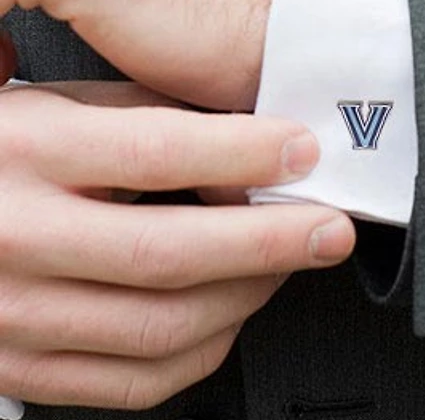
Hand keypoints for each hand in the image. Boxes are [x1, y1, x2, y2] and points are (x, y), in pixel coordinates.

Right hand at [0, 82, 354, 408]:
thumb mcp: (61, 104)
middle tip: (329, 229)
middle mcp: (12, 237)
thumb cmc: (4, 148)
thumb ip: (148, 114)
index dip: (243, 153)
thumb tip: (248, 134)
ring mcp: (11, 315)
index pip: (154, 154)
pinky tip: (232, 309)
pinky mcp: (19, 367)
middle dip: (268, 243)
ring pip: (159, 328)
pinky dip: (204, 349)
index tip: (302, 151)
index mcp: (26, 152)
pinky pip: (134, 383)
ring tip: (286, 263)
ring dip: (247, 296)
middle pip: (166, 254)